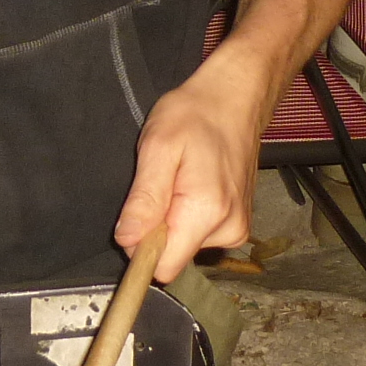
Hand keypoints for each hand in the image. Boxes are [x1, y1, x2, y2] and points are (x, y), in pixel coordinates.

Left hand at [114, 52, 266, 282]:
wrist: (235, 99)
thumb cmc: (195, 114)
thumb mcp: (158, 147)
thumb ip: (144, 199)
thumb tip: (127, 242)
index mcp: (206, 213)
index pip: (163, 266)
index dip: (142, 247)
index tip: (138, 216)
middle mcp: (228, 229)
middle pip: (172, 256)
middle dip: (157, 227)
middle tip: (161, 183)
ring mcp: (237, 229)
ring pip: (184, 246)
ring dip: (172, 218)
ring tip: (179, 177)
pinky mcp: (238, 225)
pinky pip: (199, 236)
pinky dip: (188, 215)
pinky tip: (192, 184)